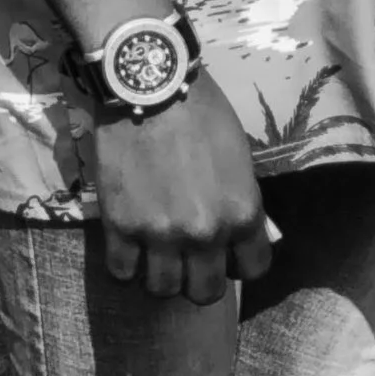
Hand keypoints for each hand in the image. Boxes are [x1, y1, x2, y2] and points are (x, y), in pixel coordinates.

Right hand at [90, 72, 275, 302]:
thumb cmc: (202, 109)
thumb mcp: (239, 155)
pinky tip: (128, 242)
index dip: (240, 261)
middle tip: (189, 256)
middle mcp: (204, 234)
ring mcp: (159, 234)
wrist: (151, 83)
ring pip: (163, 289)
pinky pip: (122, 271)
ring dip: (161, 273)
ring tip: (156, 251)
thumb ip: (241, 199)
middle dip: (200, 277)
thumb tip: (245, 230)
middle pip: (206, 291)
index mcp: (241, 213)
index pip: (254, 269)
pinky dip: (125, 262)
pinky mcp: (120, 226)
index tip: (228, 251)